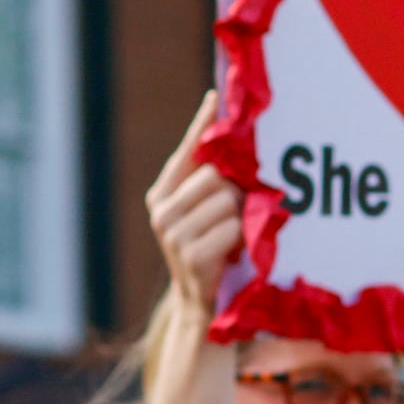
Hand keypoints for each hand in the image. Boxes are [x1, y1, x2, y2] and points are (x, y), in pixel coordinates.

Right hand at [147, 92, 243, 310]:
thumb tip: (233, 139)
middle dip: (237, 190)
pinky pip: (232, 227)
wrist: (201, 305)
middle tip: (239, 213)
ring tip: (233, 235)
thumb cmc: (211, 251)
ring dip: (240, 217)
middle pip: (216, 175)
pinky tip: (233, 252)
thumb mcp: (205, 214)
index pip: (187, 152)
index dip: (203, 125)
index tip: (217, 98)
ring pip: (226, 200)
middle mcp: (163, 210)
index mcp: (164, 194)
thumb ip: (210, 183)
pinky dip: (240, 238)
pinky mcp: (190, 256)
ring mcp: (173, 234)